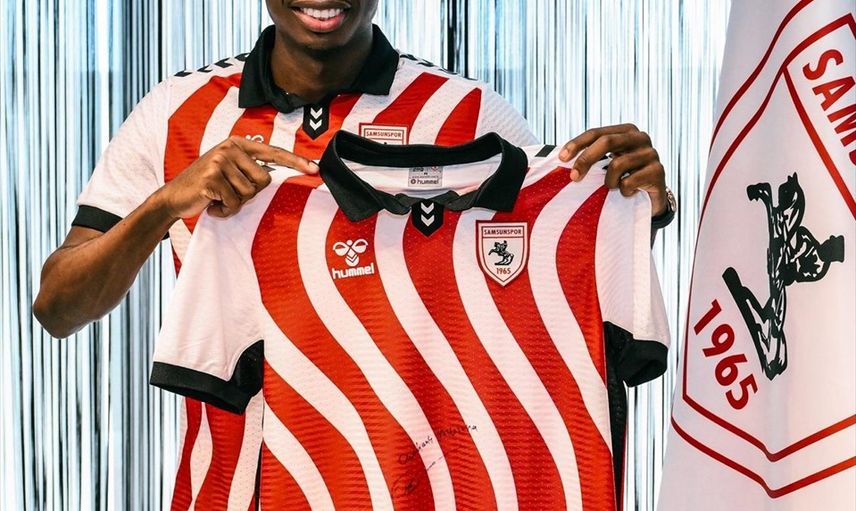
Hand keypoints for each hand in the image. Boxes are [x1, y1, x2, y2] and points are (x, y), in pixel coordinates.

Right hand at [156, 136, 318, 219]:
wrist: (175, 196)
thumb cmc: (208, 186)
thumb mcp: (229, 170)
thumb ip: (250, 169)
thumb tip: (277, 176)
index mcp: (238, 144)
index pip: (273, 153)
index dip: (296, 162)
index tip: (315, 169)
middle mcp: (230, 148)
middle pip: (264, 180)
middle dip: (250, 194)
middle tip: (229, 192)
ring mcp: (219, 161)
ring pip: (250, 193)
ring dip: (235, 203)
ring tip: (219, 198)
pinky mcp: (212, 178)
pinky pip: (234, 202)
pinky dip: (225, 210)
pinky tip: (211, 205)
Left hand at [558, 124, 667, 215]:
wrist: (651, 197)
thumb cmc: (623, 177)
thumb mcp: (607, 163)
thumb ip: (591, 156)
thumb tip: (560, 158)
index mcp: (626, 131)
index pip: (596, 133)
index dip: (577, 144)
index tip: (561, 158)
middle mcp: (640, 138)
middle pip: (607, 142)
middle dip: (586, 159)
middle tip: (574, 177)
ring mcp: (651, 153)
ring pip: (617, 165)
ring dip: (608, 182)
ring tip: (612, 187)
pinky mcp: (658, 171)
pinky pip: (629, 182)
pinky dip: (623, 191)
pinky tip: (627, 193)